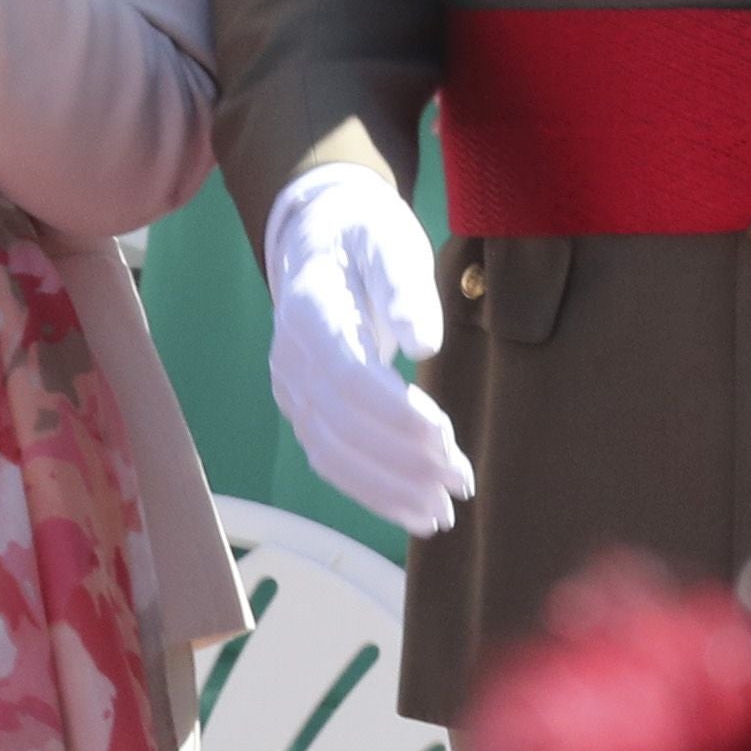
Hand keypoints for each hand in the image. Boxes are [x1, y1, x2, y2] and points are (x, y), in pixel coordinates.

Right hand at [263, 160, 479, 543]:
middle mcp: (290, 358)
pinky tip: (415, 511)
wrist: (318, 240)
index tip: (446, 438)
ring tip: (442, 513)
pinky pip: (333, 462)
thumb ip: (404, 285)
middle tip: (461, 483)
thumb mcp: (390, 239)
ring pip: (333, 455)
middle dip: (402, 463)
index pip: (349, 376)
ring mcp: (291, 390)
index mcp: (309, 309)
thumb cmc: (364, 236)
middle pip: (342, 425)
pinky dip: (373, 493)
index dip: (396, 414)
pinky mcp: (303, 412)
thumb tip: (425, 343)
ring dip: (389, 491)